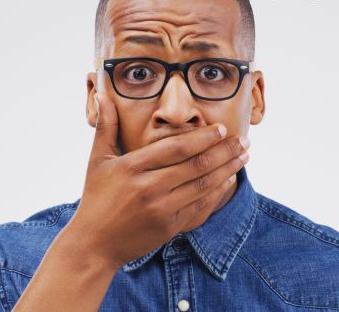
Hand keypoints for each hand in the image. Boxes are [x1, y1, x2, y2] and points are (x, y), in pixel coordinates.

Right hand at [67, 92, 249, 269]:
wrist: (95, 243)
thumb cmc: (97, 197)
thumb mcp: (97, 160)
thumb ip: (106, 126)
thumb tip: (103, 94)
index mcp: (132, 168)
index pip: (176, 148)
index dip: (203, 137)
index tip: (222, 129)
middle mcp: (148, 188)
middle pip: (196, 165)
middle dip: (225, 151)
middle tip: (244, 140)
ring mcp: (161, 210)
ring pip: (203, 186)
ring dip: (228, 169)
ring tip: (244, 156)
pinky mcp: (170, 228)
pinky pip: (201, 207)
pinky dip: (218, 192)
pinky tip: (229, 179)